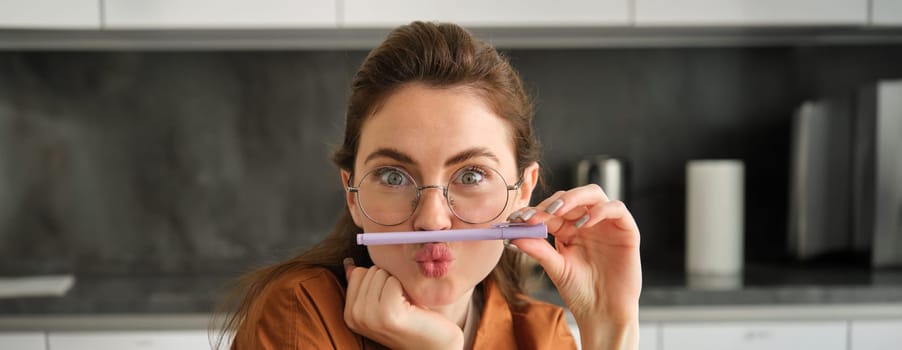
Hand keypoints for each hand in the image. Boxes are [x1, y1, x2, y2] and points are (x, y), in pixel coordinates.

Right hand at [343, 259, 463, 349]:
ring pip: (381, 273)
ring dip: (398, 284)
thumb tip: (350, 266)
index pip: (359, 273)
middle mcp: (355, 316)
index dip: (380, 280)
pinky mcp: (387, 313)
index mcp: (350, 314)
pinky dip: (405, 288)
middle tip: (400, 303)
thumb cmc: (413, 320)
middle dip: (389, 281)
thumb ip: (365, 286)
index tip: (391, 299)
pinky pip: (393, 281)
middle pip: (370, 271)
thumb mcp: (383, 303)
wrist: (435, 343)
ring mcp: (369, 316)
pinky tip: (411, 307)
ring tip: (405, 305)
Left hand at [509, 184, 640, 348]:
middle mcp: (586, 223)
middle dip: (553, 201)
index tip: (517, 218)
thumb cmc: (580, 292)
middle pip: (572, 196)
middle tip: (537, 213)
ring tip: (558, 211)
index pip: (552, 210)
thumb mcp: (556, 268)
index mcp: (567, 229)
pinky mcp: (626, 230)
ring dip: (574, 197)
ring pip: (594, 194)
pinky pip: (617, 209)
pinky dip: (601, 210)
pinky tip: (585, 222)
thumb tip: (513, 236)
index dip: (535, 211)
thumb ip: (538, 250)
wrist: (603, 313)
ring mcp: (606, 224)